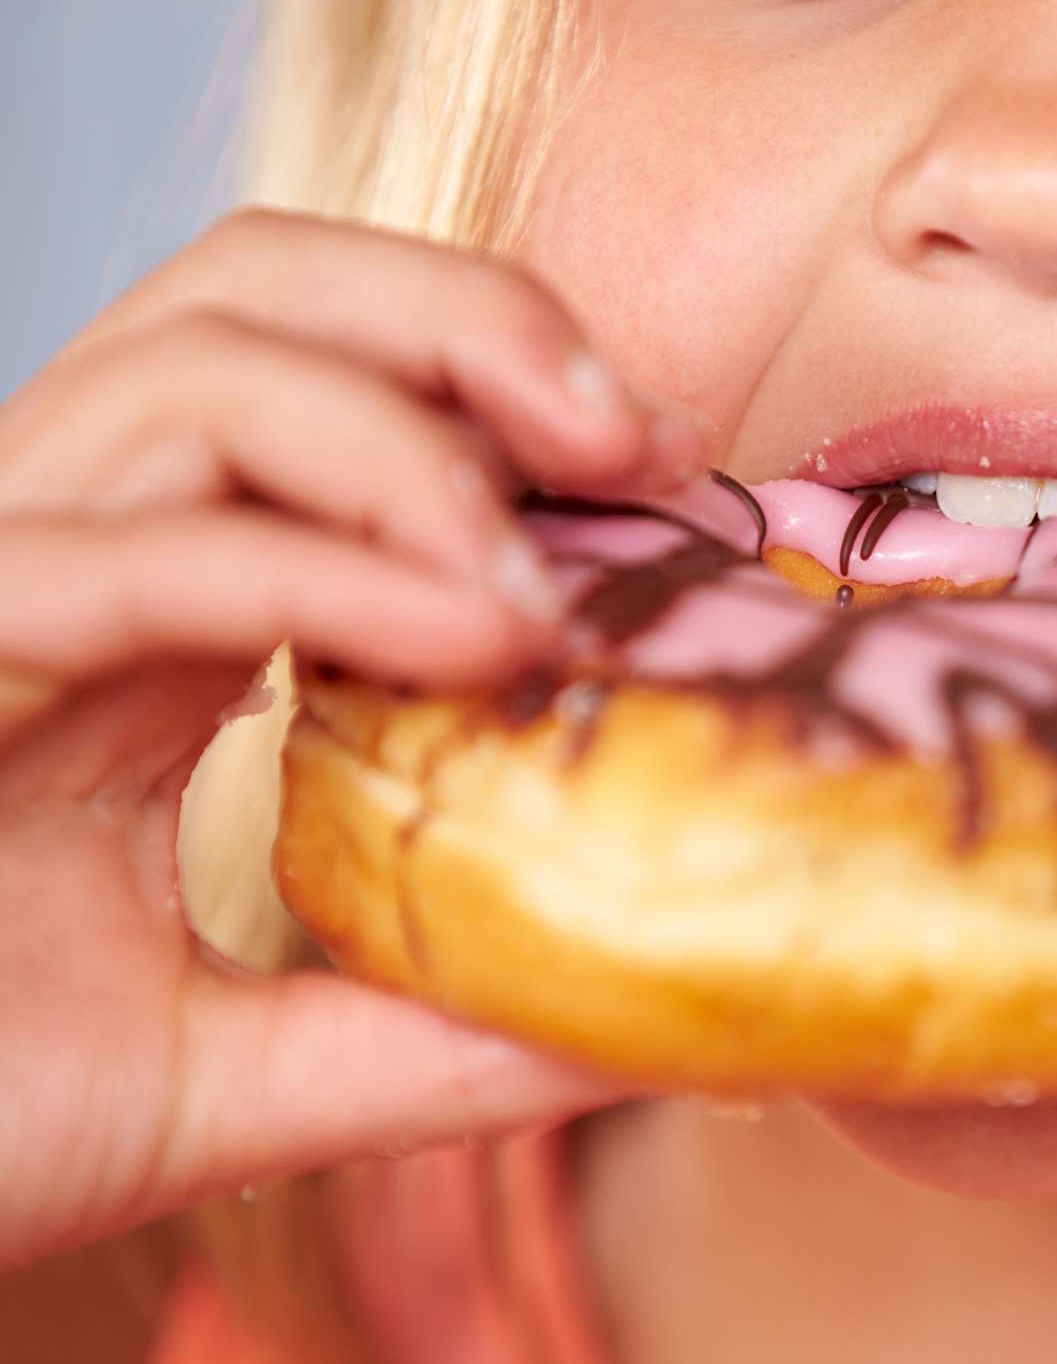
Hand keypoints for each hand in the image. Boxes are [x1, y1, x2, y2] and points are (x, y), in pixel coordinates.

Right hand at [0, 209, 697, 1269]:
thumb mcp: (248, 1073)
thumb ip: (430, 1031)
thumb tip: (638, 1022)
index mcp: (161, 599)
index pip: (336, 383)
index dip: (511, 389)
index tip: (674, 474)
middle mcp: (74, 544)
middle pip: (262, 290)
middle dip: (474, 324)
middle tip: (643, 441)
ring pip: (196, 371)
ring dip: (415, 450)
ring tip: (549, 594)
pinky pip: (126, 561)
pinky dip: (317, 576)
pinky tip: (469, 638)